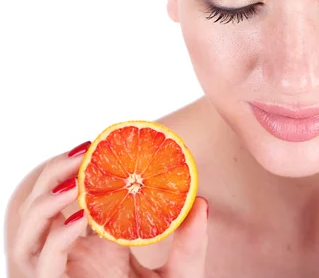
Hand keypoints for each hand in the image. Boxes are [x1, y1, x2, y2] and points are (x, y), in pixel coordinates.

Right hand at [12, 143, 208, 277]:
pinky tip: (83, 218)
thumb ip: (190, 243)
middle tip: (84, 150)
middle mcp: (68, 257)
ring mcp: (58, 276)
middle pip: (38, 208)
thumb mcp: (181, 273)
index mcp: (92, 244)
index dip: (73, 170)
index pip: (69, 200)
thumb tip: (201, 203)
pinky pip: (40, 266)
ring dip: (45, 202)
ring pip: (27, 234)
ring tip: (79, 179)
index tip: (97, 144)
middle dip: (53, 175)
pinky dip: (54, 239)